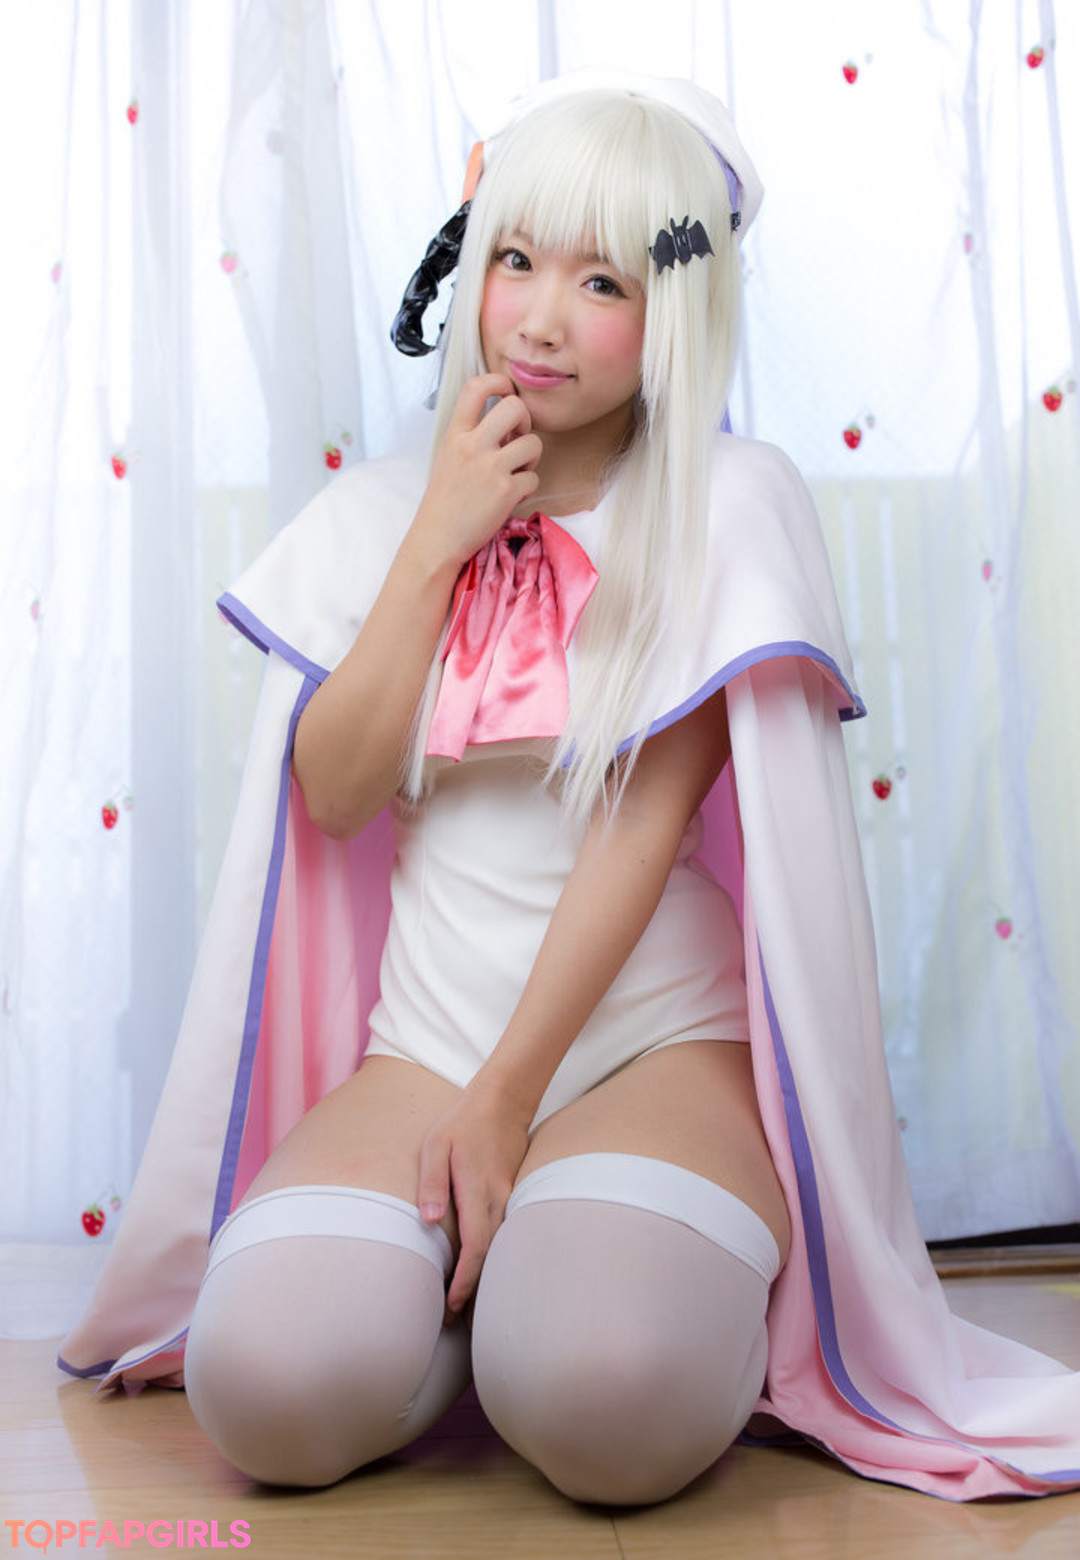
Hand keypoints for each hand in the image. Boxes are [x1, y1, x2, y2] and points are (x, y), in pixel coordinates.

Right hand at [408, 374, 542, 570]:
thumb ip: (472, 437)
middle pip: (514, 407)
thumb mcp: (448, 458)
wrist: (437, 540)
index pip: (475, 387)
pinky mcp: (505, 491)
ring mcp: (490, 467)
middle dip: (526, 420)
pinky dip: (527, 489)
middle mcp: (472, 445)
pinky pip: (534, 478)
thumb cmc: (444, 502)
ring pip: (533, 443)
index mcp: (455, 434)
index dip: (499, 381)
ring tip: (516, 474)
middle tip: (518, 439)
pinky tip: (511, 498)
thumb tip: (506, 426)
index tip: (507, 391)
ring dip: (531, 458)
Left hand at [417, 1078, 531, 1316]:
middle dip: (475, 1294)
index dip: (465, 1282)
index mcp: (478, 1192)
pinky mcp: (512, 1195)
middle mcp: (499, 1201)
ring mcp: (509, 1199)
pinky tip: (485, 1273)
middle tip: (457, 1323)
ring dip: (487, 1280)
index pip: (475, 1249)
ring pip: (501, 1250)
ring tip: (469, 1310)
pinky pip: (506, 1236)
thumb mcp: (437, 1144)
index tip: (452, 1307)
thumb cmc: (463, 1122)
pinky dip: (496, 1260)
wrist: (505, 1099)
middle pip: (491, 1259)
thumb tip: (428, 1219)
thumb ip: (432, 1181)